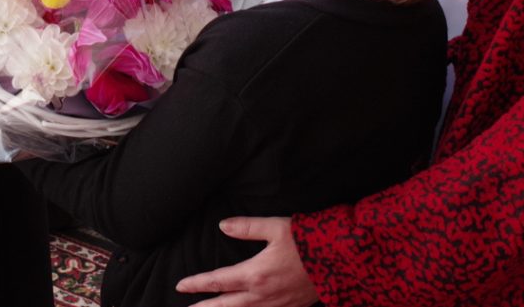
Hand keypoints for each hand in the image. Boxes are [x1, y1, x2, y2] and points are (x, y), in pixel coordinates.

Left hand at [175, 217, 317, 306]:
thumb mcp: (276, 227)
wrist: (342, 260)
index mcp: (256, 273)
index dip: (197, 284)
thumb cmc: (309, 241)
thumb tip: (222, 226)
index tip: (181, 286)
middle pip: (225, 306)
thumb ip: (247, 227)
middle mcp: (263, 295)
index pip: (218, 281)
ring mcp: (277, 305)